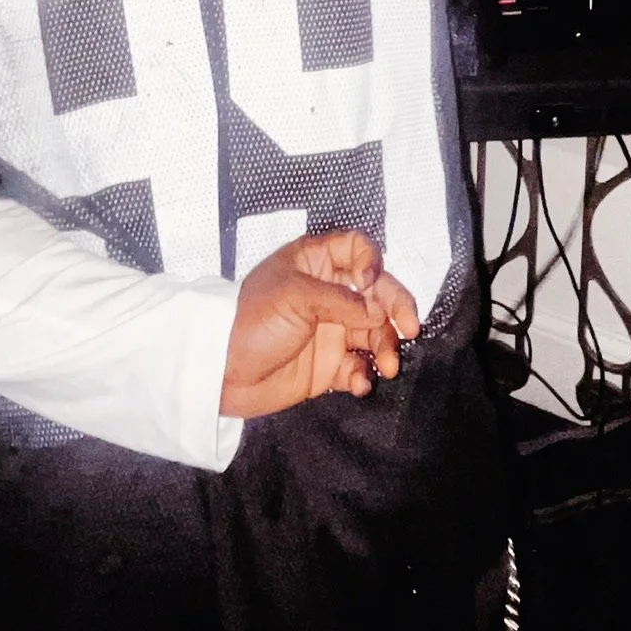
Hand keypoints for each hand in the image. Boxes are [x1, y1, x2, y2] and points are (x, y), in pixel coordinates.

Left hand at [220, 230, 420, 419]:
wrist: (221, 371)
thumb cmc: (252, 320)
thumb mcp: (294, 297)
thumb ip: (341, 301)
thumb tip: (377, 312)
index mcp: (315, 264)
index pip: (356, 248)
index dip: (372, 260)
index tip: (372, 279)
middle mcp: (329, 294)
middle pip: (377, 293)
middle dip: (396, 309)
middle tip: (410, 328)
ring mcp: (330, 331)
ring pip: (374, 333)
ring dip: (386, 347)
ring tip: (387, 366)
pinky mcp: (328, 366)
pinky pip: (359, 367)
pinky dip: (365, 374)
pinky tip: (359, 382)